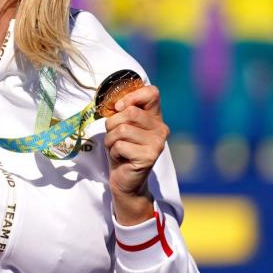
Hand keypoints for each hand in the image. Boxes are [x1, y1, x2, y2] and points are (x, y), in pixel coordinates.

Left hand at [104, 84, 166, 223]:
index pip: (152, 92)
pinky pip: (120, 145)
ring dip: (111, 139)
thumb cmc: (121, 149)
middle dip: (112, 123)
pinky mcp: (149, 157)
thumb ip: (121, 112)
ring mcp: (157, 143)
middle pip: (130, 112)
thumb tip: (115, 102)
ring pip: (122, 129)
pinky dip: (113, 151)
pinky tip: (121, 158)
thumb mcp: (120, 126)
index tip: (119, 108)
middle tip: (114, 136)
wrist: (125, 180)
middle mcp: (161, 128)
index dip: (131, 96)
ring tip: (116, 148)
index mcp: (155, 117)